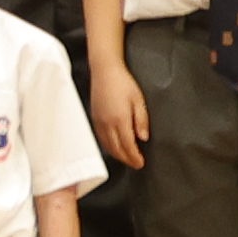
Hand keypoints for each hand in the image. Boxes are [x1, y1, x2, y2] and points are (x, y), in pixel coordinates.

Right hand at [90, 57, 149, 171]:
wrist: (104, 72)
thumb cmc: (124, 84)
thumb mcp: (139, 100)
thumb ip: (141, 120)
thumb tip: (143, 138)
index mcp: (120, 119)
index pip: (128, 145)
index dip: (134, 156)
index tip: (141, 163)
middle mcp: (107, 124)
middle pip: (116, 149)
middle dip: (126, 159)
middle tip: (136, 164)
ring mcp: (99, 122)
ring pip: (107, 145)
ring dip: (117, 155)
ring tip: (126, 158)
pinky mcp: (94, 119)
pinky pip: (101, 138)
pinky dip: (108, 147)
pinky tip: (114, 147)